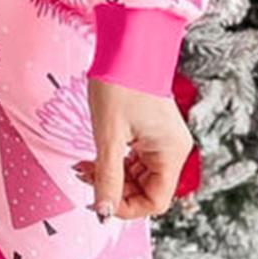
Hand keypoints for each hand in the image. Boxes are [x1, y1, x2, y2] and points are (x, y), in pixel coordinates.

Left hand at [76, 79, 193, 219]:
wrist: (127, 46)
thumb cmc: (120, 83)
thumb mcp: (108, 135)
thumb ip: (107, 177)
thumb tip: (103, 213)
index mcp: (170, 153)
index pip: (156, 202)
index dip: (127, 208)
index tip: (98, 201)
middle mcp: (173, 150)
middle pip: (147, 190)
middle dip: (115, 190)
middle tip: (84, 176)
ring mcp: (163, 141)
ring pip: (139, 177)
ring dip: (112, 177)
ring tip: (84, 165)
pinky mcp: (152, 133)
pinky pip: (136, 161)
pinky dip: (116, 163)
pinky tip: (95, 157)